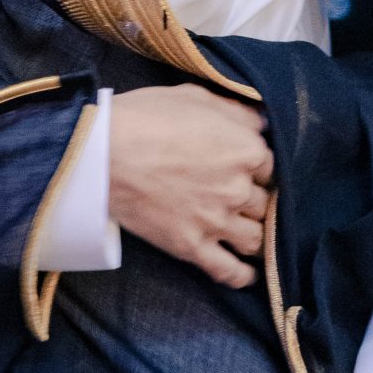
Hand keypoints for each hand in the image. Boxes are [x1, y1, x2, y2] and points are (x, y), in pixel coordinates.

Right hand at [108, 85, 272, 288]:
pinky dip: (243, 275)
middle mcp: (238, 189)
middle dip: (253, 198)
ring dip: (252, 233)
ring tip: (241, 230)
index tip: (243, 167)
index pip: (270, 166)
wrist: (103, 152)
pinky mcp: (192, 247)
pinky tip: (246, 273)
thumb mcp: (195, 96)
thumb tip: (260, 121)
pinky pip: (230, 271)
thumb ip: (236, 111)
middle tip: (235, 195)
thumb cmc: (147, 117)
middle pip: (264, 202)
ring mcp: (216, 221)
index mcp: (246, 150)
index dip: (256, 166)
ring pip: (255, 239)